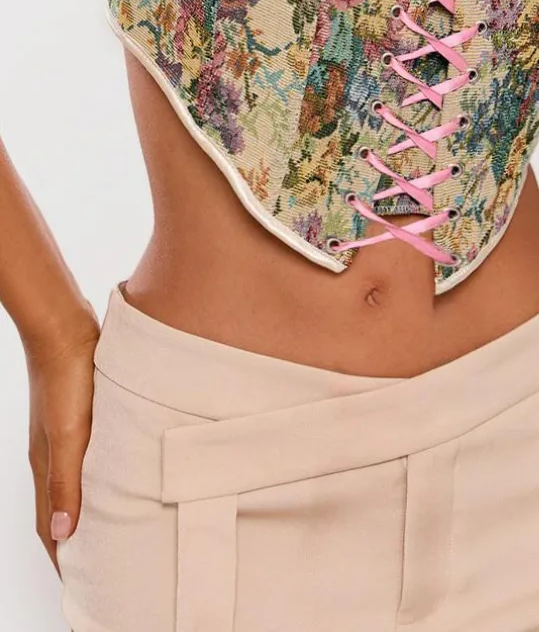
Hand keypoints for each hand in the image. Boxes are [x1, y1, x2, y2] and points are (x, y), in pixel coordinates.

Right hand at [24, 311, 99, 572]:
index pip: (51, 527)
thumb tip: (64, 535)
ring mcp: (64, 434)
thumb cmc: (66, 376)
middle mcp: (51, 455)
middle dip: (76, 543)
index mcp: (46, 466)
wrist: (64, 326)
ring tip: (113, 530)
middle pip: (61, 511)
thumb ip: (67, 482)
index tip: (80, 586)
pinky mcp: (79, 414)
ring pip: (75, 484)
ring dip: (89, 510)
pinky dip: (98, 478)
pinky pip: (86, 458)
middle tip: (102, 568)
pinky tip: (120, 475)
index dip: (63, 559)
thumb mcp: (69, 434)